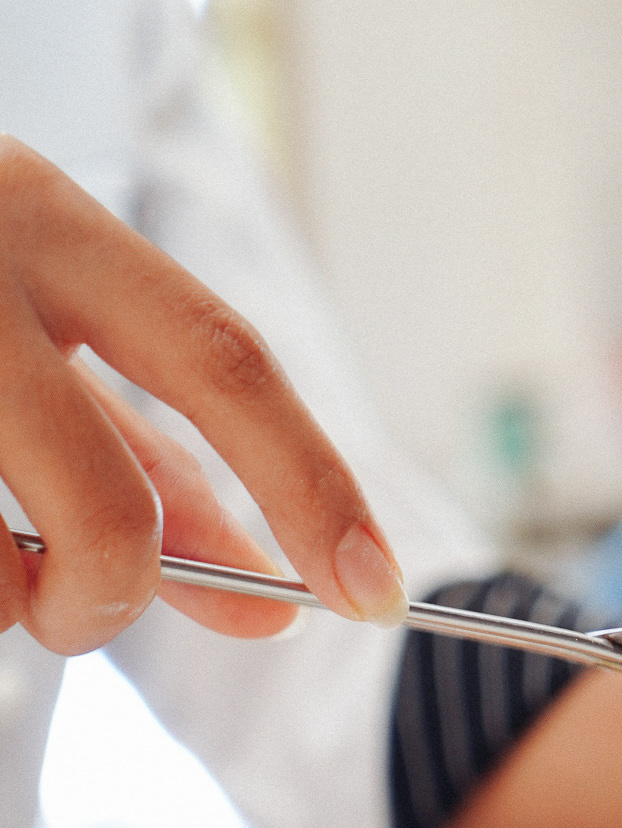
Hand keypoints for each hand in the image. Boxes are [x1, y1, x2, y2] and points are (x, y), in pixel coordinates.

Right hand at [0, 136, 407, 653]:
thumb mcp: (42, 319)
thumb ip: (151, 451)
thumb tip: (267, 596)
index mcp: (45, 221)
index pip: (224, 361)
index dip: (313, 486)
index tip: (379, 595)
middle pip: (109, 510)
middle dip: (122, 599)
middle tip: (92, 606)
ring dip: (3, 604)